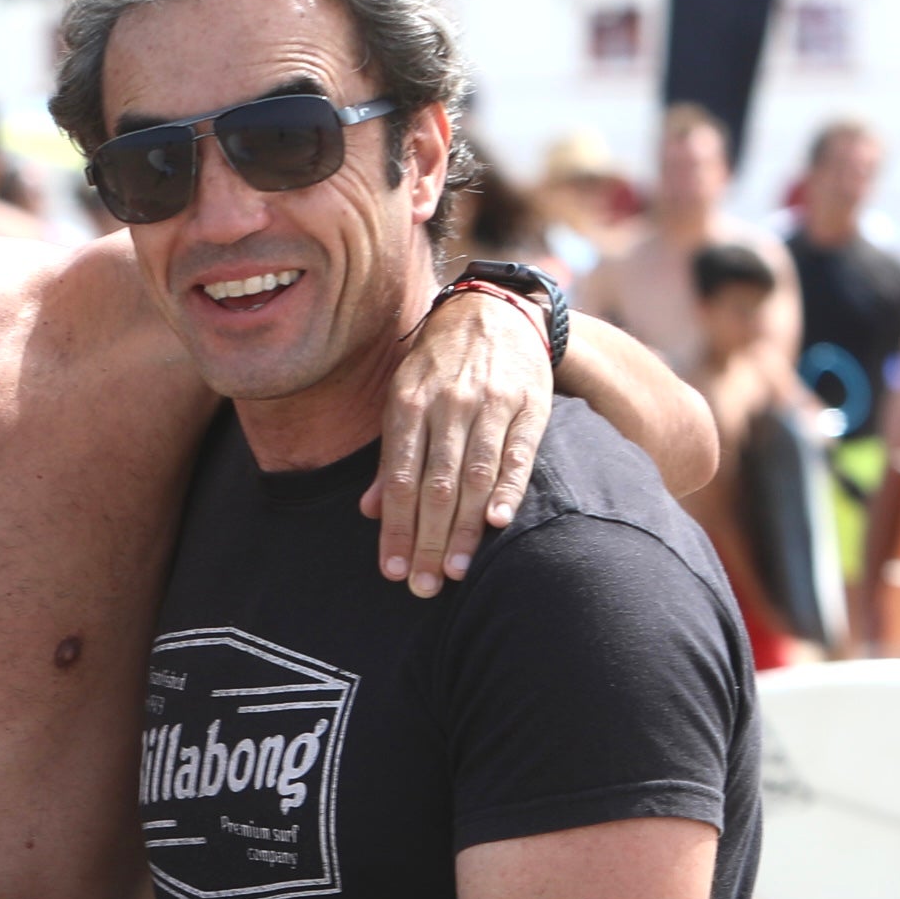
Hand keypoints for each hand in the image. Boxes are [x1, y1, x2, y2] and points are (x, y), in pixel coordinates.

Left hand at [368, 286, 547, 594]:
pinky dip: (507, 490)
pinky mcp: (529, 406)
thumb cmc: (439, 367)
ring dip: (463, 530)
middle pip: (435, 485)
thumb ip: (391, 456)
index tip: (393, 571)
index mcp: (408, 404)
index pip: (400, 478)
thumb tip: (370, 511)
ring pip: (474, 476)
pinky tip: (496, 524)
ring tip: (454, 572)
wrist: (494, 311)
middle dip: (427, 541)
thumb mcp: (402, 397)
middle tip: (423, 587)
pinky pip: (517, 455)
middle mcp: (447, 404)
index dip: (396, 528)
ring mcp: (490, 404)